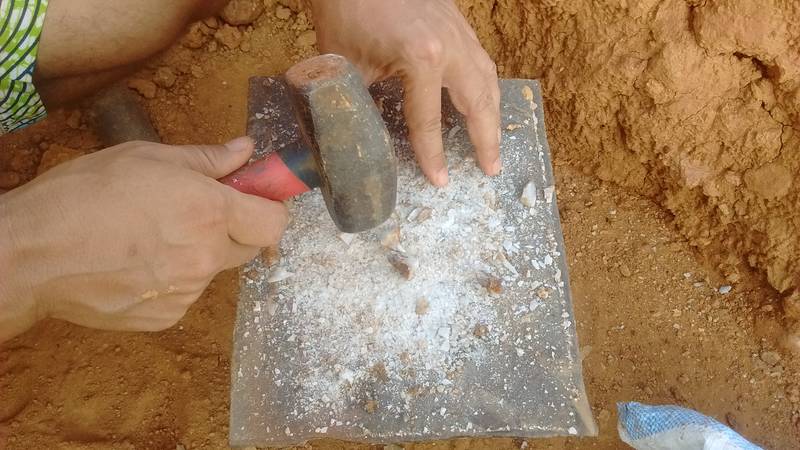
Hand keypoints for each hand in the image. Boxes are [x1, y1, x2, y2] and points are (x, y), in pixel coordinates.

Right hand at [0, 138, 286, 340]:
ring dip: (198, 254)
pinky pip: (186, 294)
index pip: (275, 222)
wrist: (32, 256)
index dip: (270, 208)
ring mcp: (187, 292)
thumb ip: (206, 159)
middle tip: (193, 212)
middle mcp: (207, 257)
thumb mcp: (146, 158)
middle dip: (233, 228)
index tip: (254, 198)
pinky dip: (172, 280)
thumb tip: (245, 150)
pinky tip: (136, 263)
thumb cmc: (83, 195)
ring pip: (213, 270)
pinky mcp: (166, 317)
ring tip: (150, 237)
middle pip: (249, 246)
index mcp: (209, 211)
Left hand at [310, 0, 500, 185]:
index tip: (441, 181)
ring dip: (492, 113)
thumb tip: (366, 138)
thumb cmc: (347, 8)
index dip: (433, 155)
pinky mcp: (457, 22)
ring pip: (487, 79)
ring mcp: (458, 32)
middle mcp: (450, 47)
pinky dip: (485, 86)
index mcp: (422, 59)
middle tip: (492, 169)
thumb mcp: (347, 65)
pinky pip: (480, 60)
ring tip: (492, 141)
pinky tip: (480, 99)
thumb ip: (362, 104)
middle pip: (478, 103)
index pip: (430, 121)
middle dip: (486, 139)